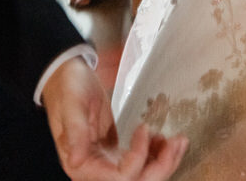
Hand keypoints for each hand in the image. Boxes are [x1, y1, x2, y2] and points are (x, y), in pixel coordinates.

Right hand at [41, 57, 187, 179]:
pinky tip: (162, 138)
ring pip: (142, 174)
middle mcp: (95, 169)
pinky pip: (140, 162)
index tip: (144, 128)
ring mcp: (107, 162)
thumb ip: (75, 132)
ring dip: (164, 161)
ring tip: (178, 140)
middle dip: (161, 167)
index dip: (138, 157)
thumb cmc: (67, 87)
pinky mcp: (116, 153)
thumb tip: (75, 161)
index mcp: (81, 164)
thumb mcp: (71, 105)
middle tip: (177, 142)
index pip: (118, 177)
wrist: (67, 74)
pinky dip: (156, 154)